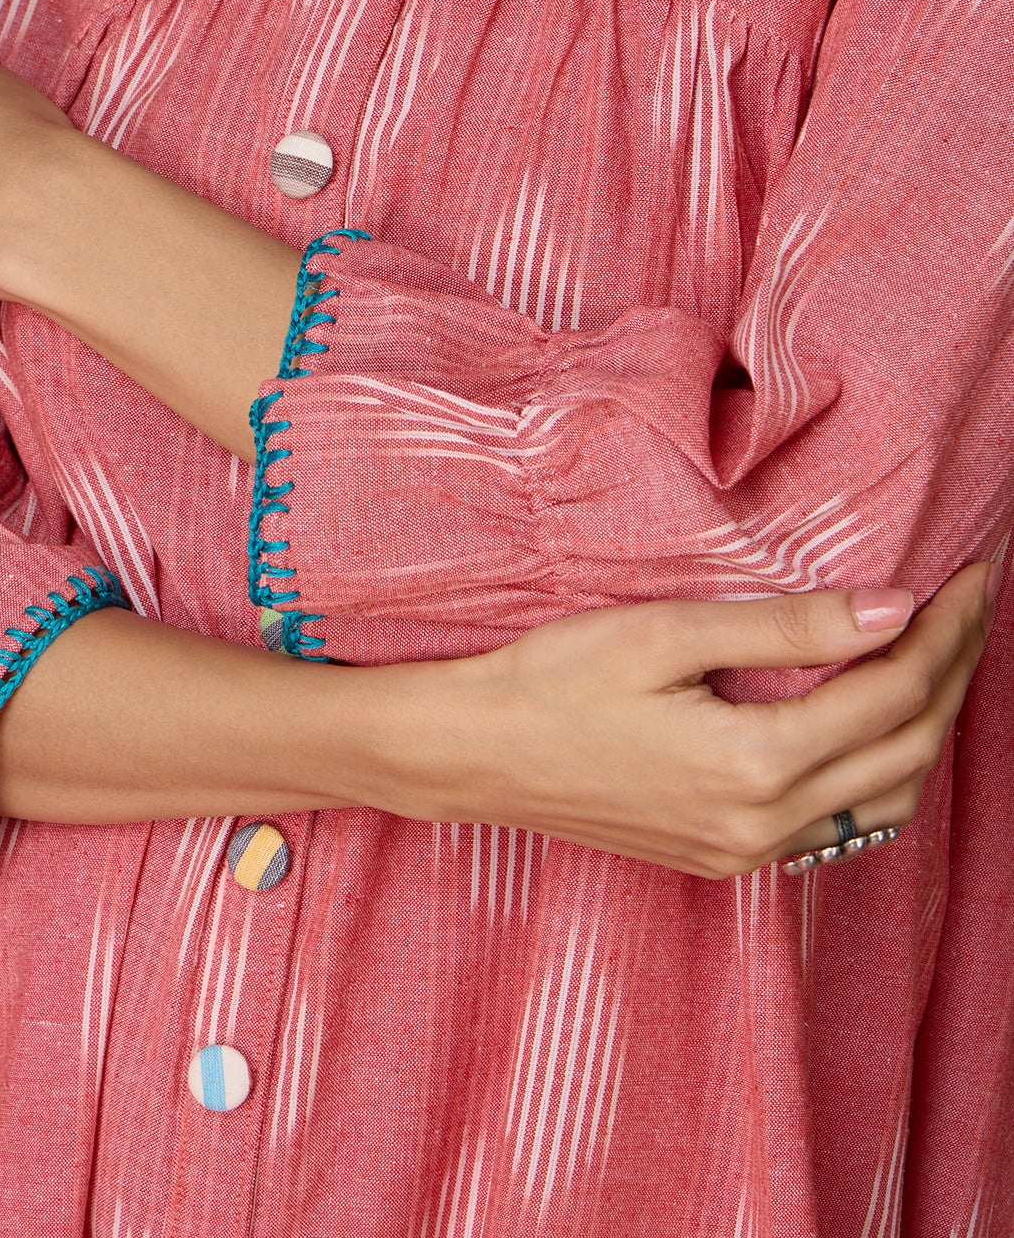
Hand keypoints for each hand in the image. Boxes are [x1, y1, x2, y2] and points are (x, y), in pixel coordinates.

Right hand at [369, 562, 992, 876]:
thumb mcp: (666, 631)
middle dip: (953, 673)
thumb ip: (788, 627)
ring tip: (940, 656)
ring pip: (885, 801)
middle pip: (907, 750)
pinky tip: (875, 725)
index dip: (944, 631)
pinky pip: (838, 826)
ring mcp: (745, 853)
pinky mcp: (723, 860)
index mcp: (755, 764)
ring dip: (925, 728)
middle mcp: (764, 825)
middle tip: (973, 606)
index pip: (893, 694)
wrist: (472, 753)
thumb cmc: (553, 678)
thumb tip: (894, 609)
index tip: (971, 575)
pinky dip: (879, 772)